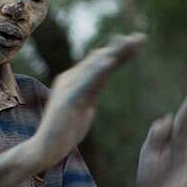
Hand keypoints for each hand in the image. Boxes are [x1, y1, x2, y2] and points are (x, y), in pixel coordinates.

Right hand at [32, 33, 145, 168]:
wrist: (45, 149)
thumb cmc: (65, 131)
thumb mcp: (86, 105)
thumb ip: (93, 90)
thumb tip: (103, 77)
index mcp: (76, 80)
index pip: (102, 63)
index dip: (121, 53)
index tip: (140, 43)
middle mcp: (71, 79)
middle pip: (100, 60)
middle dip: (121, 48)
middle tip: (142, 37)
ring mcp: (68, 88)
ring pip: (94, 66)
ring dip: (113, 53)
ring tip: (130, 43)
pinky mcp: (67, 99)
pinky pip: (85, 82)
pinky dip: (98, 70)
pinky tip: (111, 61)